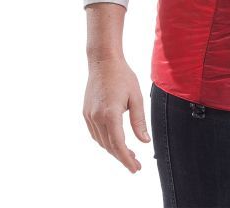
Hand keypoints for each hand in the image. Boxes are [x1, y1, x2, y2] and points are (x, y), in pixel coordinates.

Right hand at [83, 56, 150, 172]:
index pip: (119, 145)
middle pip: (109, 146)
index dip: (127, 159)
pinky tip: (115, 141)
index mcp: (110, 114)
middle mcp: (97, 117)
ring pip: (101, 142)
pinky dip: (105, 141)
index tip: (135, 169)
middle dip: (123, 157)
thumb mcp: (136, 97)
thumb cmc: (122, 76)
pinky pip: (95, 134)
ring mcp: (89, 116)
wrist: (103, 61)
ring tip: (129, 154)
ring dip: (114, 150)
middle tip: (136, 164)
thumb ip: (139, 121)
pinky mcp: (86, 113)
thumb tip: (144, 141)